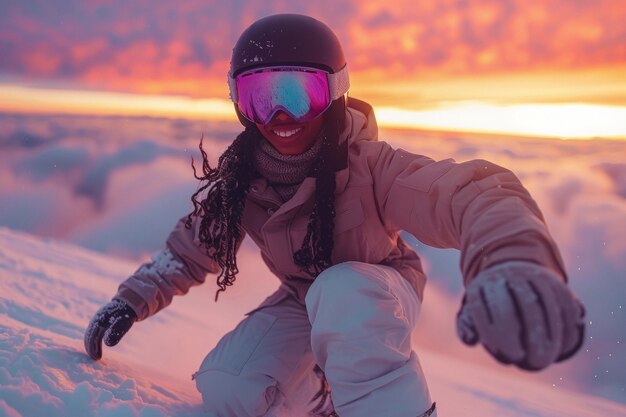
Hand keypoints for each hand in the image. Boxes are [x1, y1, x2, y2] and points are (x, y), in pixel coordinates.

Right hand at [84, 299, 136, 359]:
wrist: (129, 302)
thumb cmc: (127, 314)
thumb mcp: (124, 324)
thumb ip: (116, 333)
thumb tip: (107, 343)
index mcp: (100, 321)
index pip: (93, 338)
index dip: (93, 349)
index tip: (97, 358)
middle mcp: (96, 319)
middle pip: (89, 336)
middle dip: (90, 348)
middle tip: (95, 358)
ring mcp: (97, 317)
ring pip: (90, 333)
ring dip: (91, 343)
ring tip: (95, 353)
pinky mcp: (100, 317)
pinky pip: (93, 329)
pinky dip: (93, 338)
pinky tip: (97, 343)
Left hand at [456, 261, 585, 370]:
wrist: (510, 273)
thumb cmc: (489, 305)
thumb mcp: (472, 313)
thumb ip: (467, 327)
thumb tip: (470, 340)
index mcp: (480, 285)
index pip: (486, 309)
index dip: (499, 335)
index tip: (510, 357)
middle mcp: (504, 275)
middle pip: (518, 304)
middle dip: (529, 336)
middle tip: (533, 363)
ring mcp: (529, 274)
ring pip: (544, 302)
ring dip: (550, 333)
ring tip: (549, 358)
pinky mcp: (552, 279)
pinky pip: (563, 300)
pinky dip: (565, 322)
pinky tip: (563, 345)